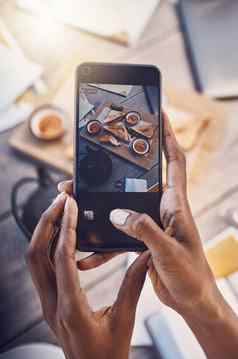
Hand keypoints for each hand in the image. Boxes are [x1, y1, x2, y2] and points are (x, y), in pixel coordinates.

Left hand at [26, 193, 148, 358]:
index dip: (65, 227)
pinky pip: (41, 268)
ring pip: (34, 260)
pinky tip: (61, 235)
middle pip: (36, 254)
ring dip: (44, 232)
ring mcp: (47, 303)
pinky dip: (47, 246)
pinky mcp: (50, 302)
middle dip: (46, 223)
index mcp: (71, 307)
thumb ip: (133, 284)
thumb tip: (144, 256)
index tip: (70, 205)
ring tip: (59, 211)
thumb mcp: (124, 319)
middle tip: (60, 200)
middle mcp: (52, 303)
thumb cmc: (108, 354)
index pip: (61, 258)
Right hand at [58, 112, 220, 318]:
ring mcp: (151, 224)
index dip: (168, 137)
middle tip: (89, 165)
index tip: (160, 114)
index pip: (174, 161)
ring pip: (121, 207)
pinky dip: (104, 245)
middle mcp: (162, 209)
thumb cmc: (191, 276)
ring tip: (76, 201)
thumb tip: (118, 214)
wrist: (192, 301)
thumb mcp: (168, 252)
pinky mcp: (142, 240)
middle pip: (135, 182)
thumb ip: (144, 230)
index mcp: (175, 205)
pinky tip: (88, 254)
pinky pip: (118, 236)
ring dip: (100, 207)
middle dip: (113, 171)